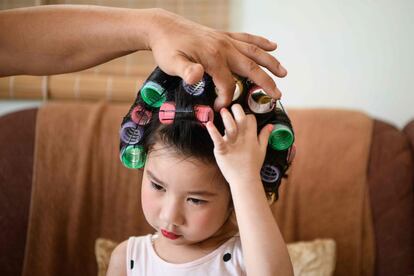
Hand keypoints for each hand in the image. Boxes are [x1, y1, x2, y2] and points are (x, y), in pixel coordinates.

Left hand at [148, 9, 286, 110]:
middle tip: (278, 95)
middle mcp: (224, 47)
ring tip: (284, 73)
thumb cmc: (166, 47)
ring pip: (254, 52)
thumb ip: (185, 71)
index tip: (221, 109)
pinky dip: (260, 42)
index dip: (227, 99)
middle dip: (266, 83)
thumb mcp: (171, 62)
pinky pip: (246, 38)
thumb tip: (196, 77)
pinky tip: (272, 45)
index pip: (228, 84)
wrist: (162, 26)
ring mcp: (225, 40)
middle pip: (250, 67)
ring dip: (270, 62)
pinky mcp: (223, 35)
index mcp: (213, 58)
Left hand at [205, 104, 272, 184]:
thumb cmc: (253, 165)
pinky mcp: (222, 150)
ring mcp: (231, 143)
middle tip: (232, 106)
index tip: (243, 115)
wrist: (245, 180)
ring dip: (226, 117)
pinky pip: (217, 139)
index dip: (247, 115)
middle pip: (241, 119)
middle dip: (237, 110)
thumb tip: (271, 125)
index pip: (251, 119)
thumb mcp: (262, 150)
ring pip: (230, 126)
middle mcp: (242, 138)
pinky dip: (212, 131)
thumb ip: (265, 136)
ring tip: (222, 111)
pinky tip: (208, 124)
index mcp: (252, 137)